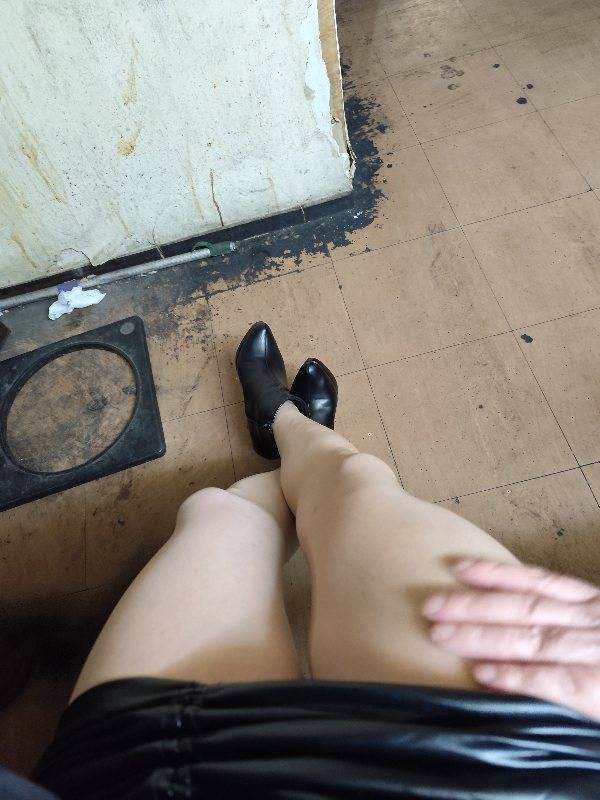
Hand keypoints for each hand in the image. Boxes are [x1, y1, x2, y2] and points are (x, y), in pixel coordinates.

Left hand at [422, 559, 599, 719]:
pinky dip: (516, 676)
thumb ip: (568, 621)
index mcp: (592, 605)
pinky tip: (482, 675)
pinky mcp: (598, 690)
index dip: (496, 574)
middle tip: (430, 607)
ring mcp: (594, 654)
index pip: (537, 583)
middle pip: (522, 609)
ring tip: (440, 635)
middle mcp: (589, 623)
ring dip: (480, 637)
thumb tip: (513, 623)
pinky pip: (552, 682)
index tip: (457, 568)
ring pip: (528, 640)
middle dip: (472, 606)